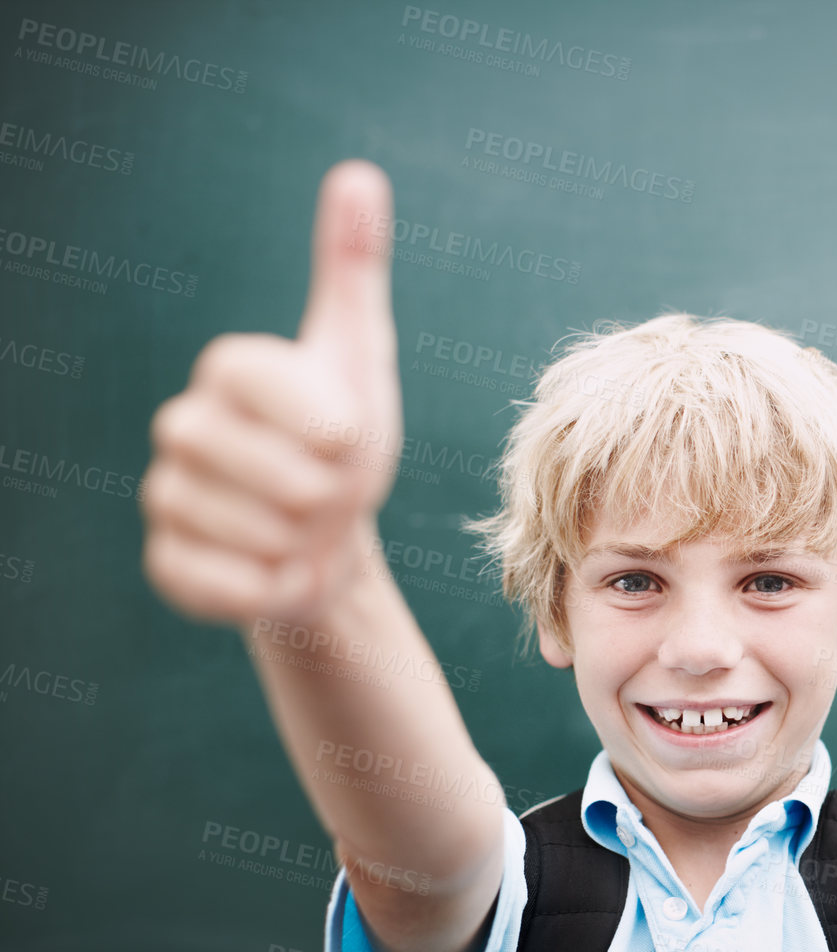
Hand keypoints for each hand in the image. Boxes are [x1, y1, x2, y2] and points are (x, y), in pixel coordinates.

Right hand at [141, 159, 402, 628]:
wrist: (336, 536)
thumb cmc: (348, 439)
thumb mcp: (361, 355)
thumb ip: (352, 270)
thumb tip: (359, 174)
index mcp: (228, 369)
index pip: (260, 380)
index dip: (321, 418)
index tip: (348, 434)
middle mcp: (183, 427)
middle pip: (271, 471)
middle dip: (326, 490)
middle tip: (333, 492)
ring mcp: (168, 497)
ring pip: (256, 531)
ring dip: (307, 540)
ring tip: (310, 528)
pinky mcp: (170, 566)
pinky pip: (225, 585)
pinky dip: (275, 587)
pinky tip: (286, 570)